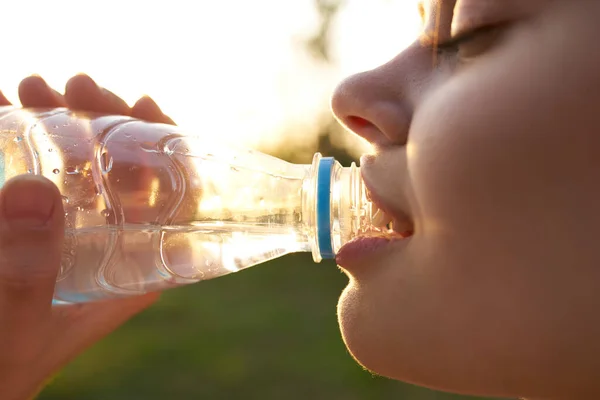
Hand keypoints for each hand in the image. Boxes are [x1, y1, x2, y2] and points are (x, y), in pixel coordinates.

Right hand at [0, 75, 169, 399]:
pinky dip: (20, 136)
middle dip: (106, 119)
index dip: (169, 146)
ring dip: (61, 119)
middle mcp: (111, 241)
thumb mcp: (21, 321)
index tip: (143, 104)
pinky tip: (2, 106)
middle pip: (126, 169)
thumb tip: (35, 189)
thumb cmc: (6, 366)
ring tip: (31, 87)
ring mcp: (70, 230)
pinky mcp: (32, 228)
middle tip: (76, 86)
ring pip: (80, 163)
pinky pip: (34, 173)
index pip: (175, 199)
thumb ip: (27, 270)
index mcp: (136, 264)